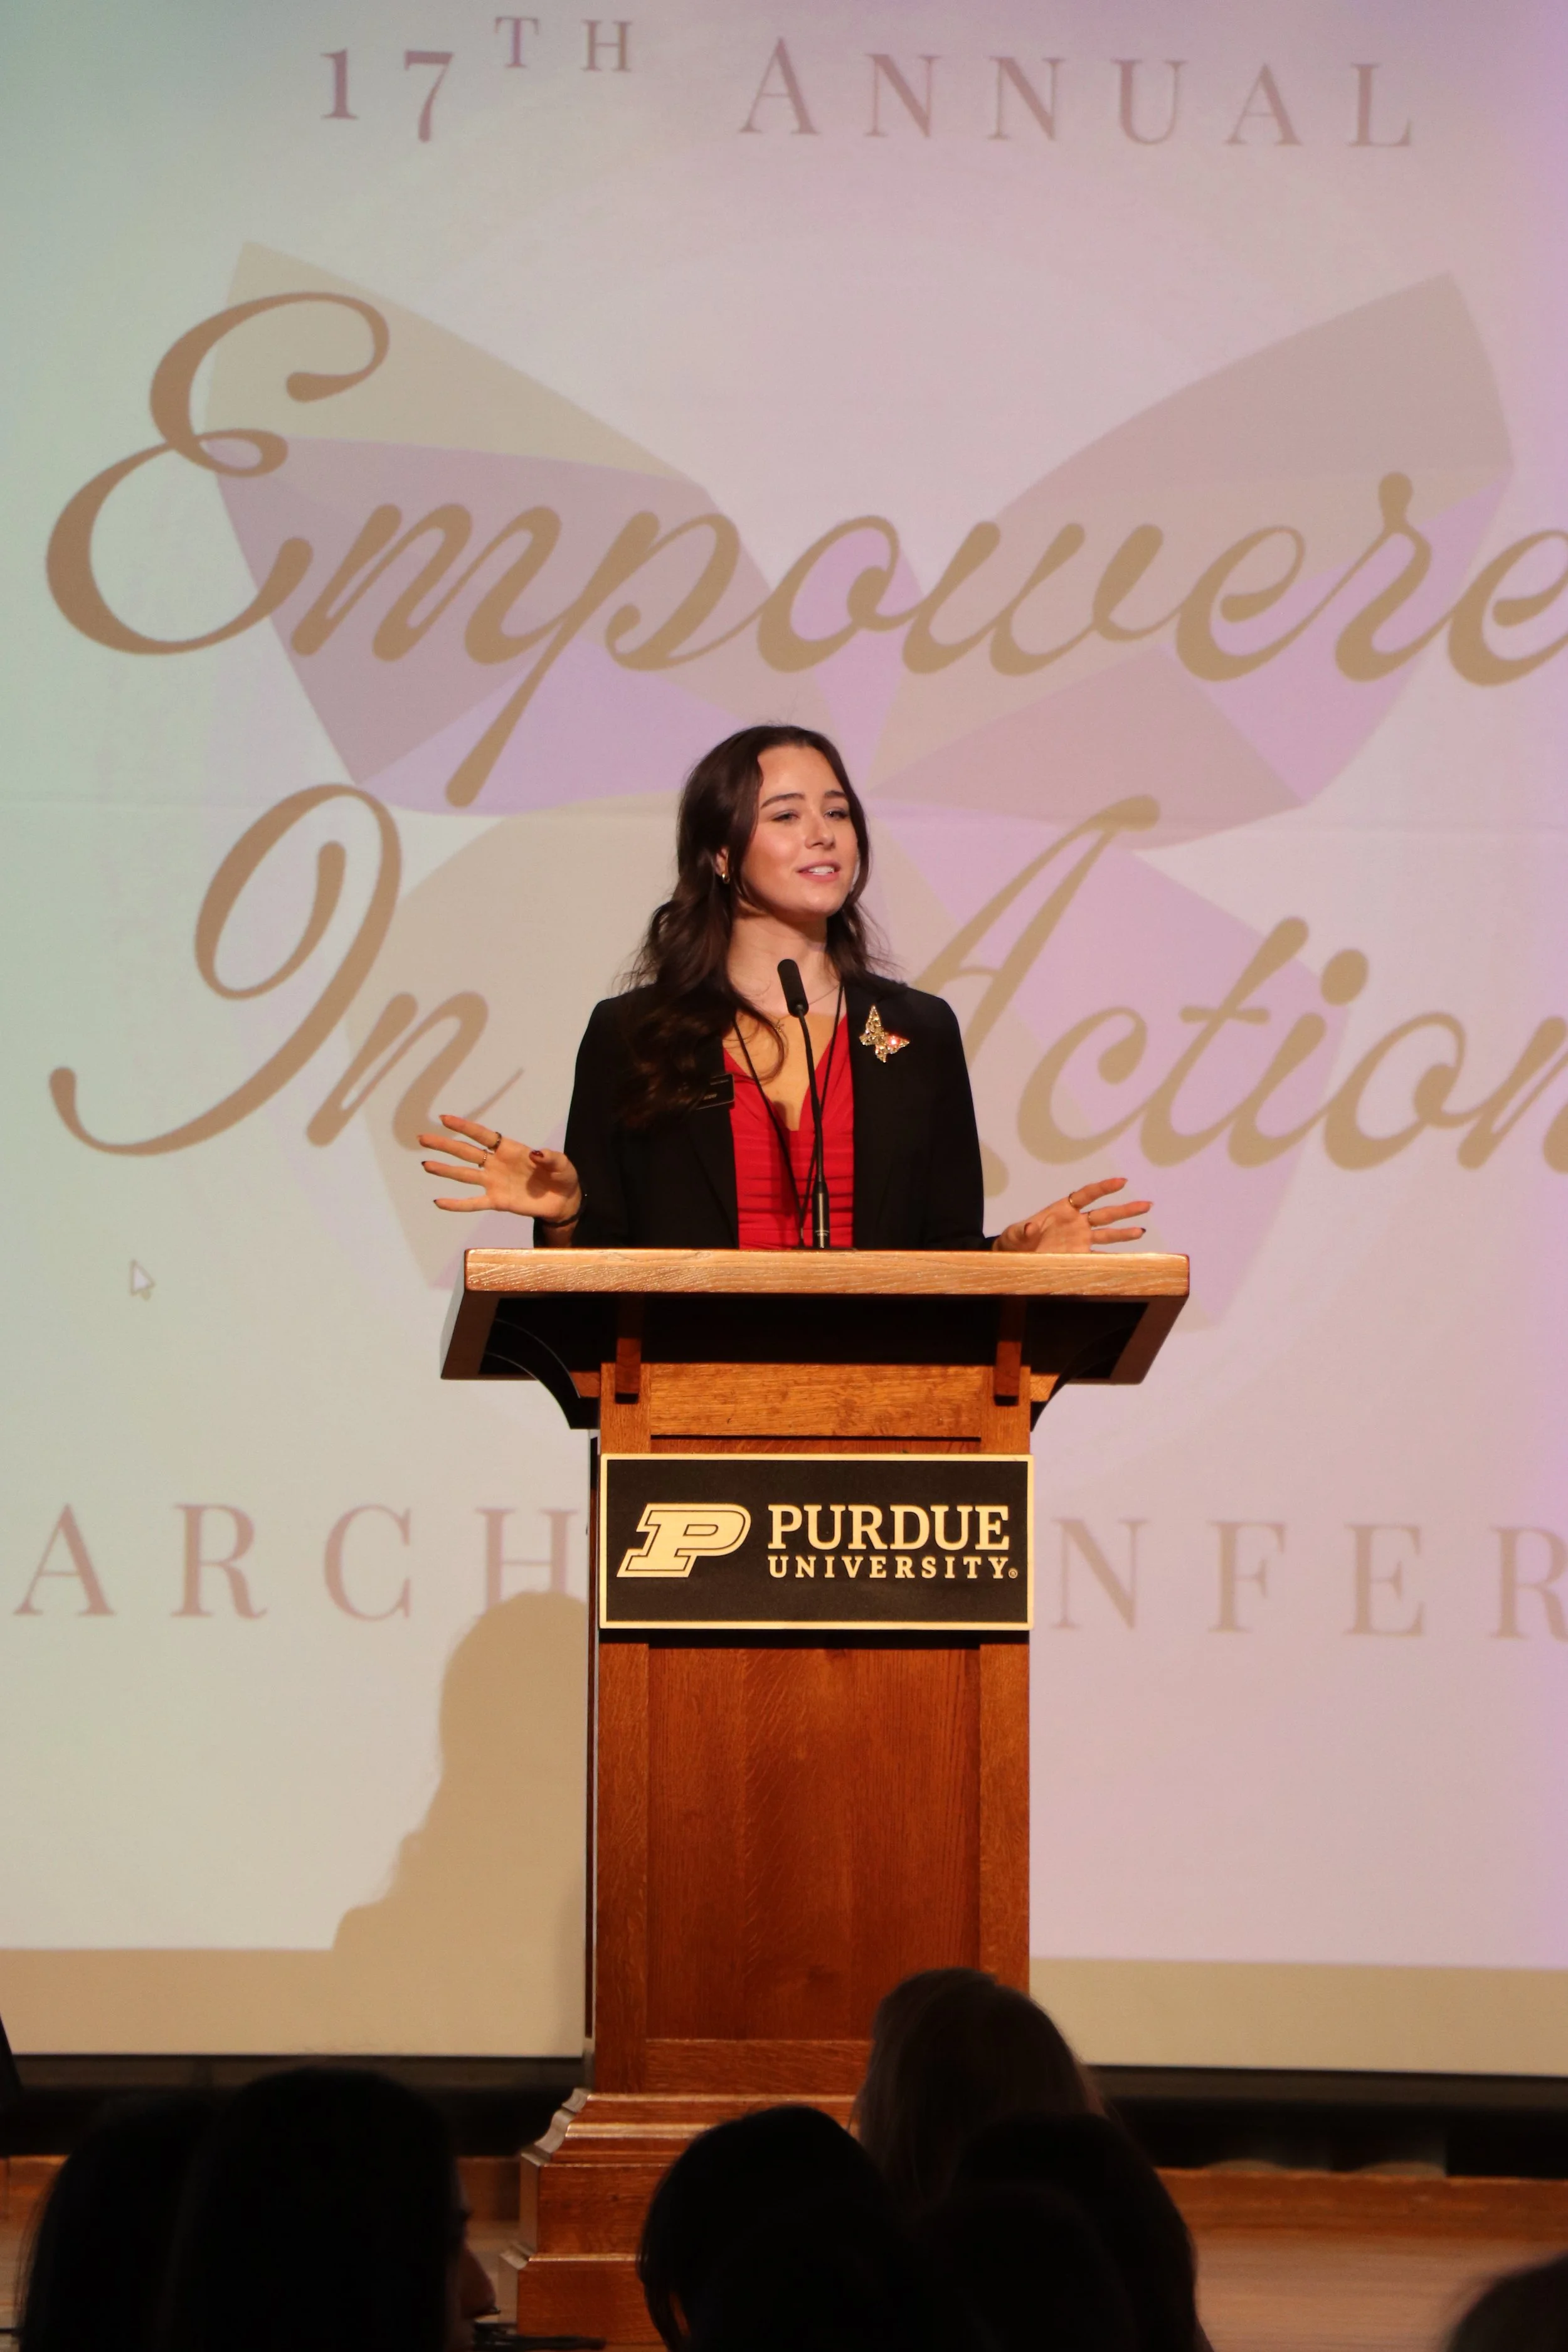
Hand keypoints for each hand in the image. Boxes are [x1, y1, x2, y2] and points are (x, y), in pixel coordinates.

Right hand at [418, 1114, 581, 1229]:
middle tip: (422, 1138)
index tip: (444, 1118)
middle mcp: (496, 1164)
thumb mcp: (561, 1164)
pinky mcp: (497, 1202)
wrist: (563, 1200)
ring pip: (464, 1175)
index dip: (464, 1127)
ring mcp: (494, 1183)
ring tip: (426, 1165)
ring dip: (445, 1171)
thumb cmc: (561, 1176)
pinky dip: (457, 1204)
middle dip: (444, 1145)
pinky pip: (473, 1203)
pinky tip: (439, 1202)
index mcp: (509, 1149)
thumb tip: (535, 1153)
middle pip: (465, 1152)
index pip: (482, 1135)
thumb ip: (550, 1157)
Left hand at [993, 1175, 1151, 1253]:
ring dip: (1125, 1232)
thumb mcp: (1014, 1234)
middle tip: (1147, 1205)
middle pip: (1105, 1213)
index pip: (1087, 1195)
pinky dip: (1113, 1257)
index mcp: (1062, 1209)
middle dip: (1125, 1209)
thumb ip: (1023, 1230)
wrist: (1014, 1257)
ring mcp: (1079, 1239)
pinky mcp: (1079, 1255)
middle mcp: (1076, 1222)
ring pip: (1107, 1233)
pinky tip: (1129, 1257)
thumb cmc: (1014, 1241)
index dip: (1104, 1188)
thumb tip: (1031, 1227)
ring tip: (1142, 1230)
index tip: (1122, 1181)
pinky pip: (1099, 1255)